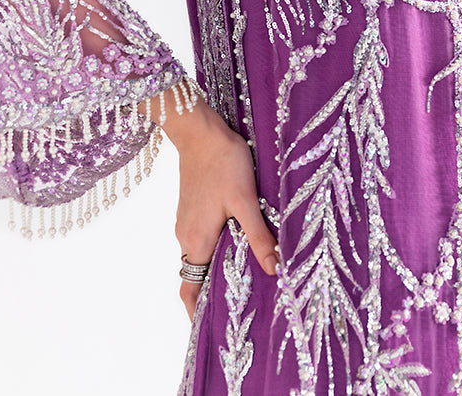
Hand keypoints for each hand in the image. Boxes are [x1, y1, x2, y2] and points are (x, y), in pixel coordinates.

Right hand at [168, 100, 278, 321]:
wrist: (199, 130)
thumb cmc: (223, 163)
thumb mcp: (245, 201)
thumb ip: (259, 237)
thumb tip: (276, 270)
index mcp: (197, 242)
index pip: (189, 291)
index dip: (196, 314)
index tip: (210, 332)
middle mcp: (186, 236)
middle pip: (196, 275)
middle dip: (213, 292)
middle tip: (239, 306)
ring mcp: (186, 221)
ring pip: (199, 255)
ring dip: (215, 268)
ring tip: (243, 276)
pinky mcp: (190, 206)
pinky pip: (200, 237)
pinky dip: (214, 248)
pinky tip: (236, 241)